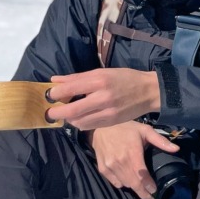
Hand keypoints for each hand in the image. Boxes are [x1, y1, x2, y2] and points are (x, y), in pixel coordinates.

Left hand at [46, 68, 160, 129]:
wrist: (150, 92)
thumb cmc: (125, 78)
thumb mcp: (103, 72)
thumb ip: (78, 77)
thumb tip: (55, 80)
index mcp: (100, 80)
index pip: (71, 88)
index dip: (55, 93)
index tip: (49, 95)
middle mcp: (103, 97)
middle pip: (72, 110)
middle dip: (57, 112)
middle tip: (49, 113)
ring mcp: (108, 112)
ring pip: (79, 121)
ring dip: (69, 119)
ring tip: (67, 114)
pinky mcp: (112, 122)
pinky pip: (89, 126)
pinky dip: (80, 123)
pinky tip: (80, 118)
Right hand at [86, 122, 179, 198]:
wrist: (102, 126)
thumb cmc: (126, 128)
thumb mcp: (145, 130)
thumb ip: (160, 141)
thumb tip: (176, 149)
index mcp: (132, 154)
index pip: (142, 176)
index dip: (148, 186)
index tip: (154, 191)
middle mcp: (120, 162)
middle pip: (133, 184)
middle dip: (142, 192)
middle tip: (150, 197)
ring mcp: (110, 166)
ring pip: (124, 184)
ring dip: (132, 187)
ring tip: (140, 187)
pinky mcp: (102, 168)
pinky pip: (114, 182)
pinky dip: (121, 183)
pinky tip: (127, 180)